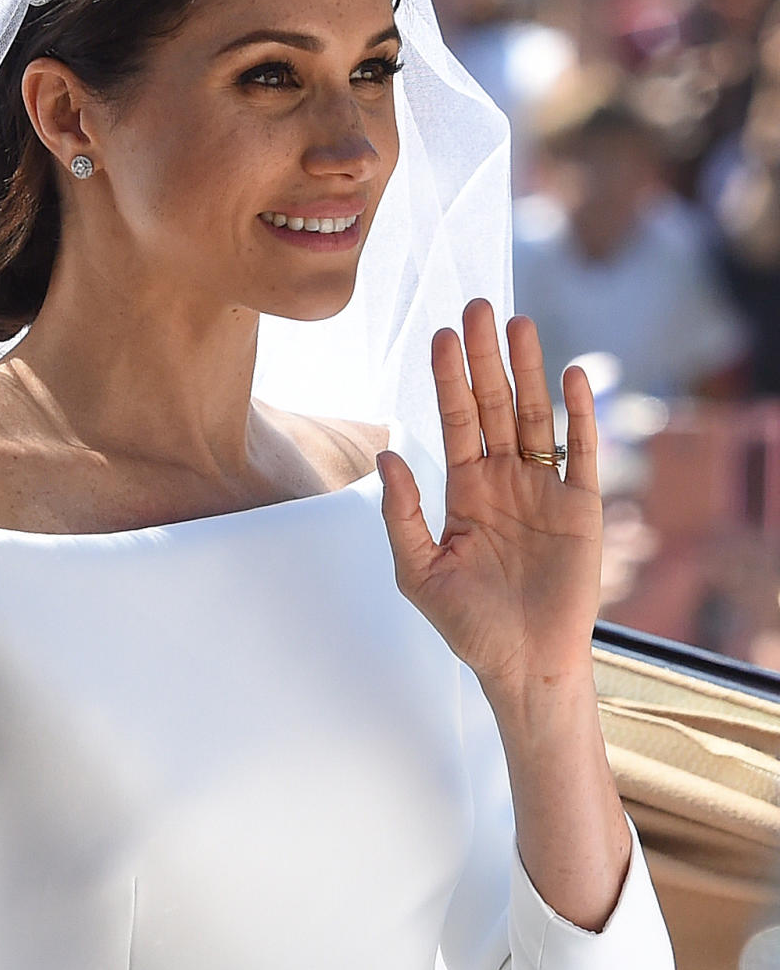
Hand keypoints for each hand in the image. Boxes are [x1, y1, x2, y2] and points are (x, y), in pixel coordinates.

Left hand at [378, 299, 601, 707]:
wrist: (524, 664)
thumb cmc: (469, 625)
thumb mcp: (419, 571)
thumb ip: (402, 514)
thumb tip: (387, 453)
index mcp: (465, 490)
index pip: (455, 420)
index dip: (448, 378)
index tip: (441, 334)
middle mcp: (504, 479)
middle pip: (494, 404)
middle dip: (484, 357)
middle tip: (477, 306)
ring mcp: (545, 488)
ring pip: (535, 415)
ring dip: (528, 370)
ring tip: (519, 323)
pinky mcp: (582, 506)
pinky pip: (582, 450)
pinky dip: (580, 413)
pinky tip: (572, 376)